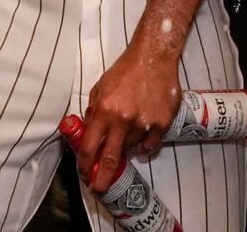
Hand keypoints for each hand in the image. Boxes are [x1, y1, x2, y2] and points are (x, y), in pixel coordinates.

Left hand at [77, 37, 181, 192]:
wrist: (154, 56)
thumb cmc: (125, 70)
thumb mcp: (100, 88)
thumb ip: (93, 111)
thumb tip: (88, 132)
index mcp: (104, 111)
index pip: (89, 148)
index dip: (84, 166)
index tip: (84, 174)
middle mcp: (123, 120)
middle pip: (110, 160)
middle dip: (102, 179)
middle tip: (99, 189)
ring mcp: (144, 122)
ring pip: (131, 149)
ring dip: (126, 148)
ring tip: (127, 134)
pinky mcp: (162, 122)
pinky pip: (150, 144)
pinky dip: (144, 146)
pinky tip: (141, 139)